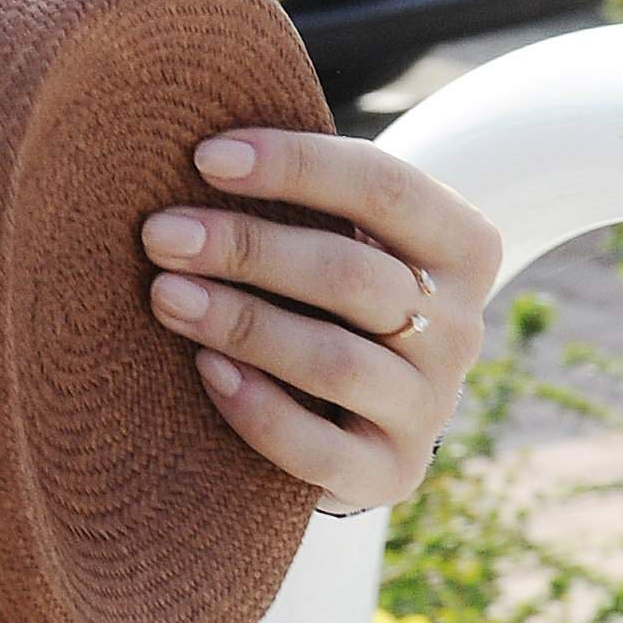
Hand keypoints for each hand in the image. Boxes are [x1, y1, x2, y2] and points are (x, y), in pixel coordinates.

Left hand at [138, 124, 500, 512]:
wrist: (362, 402)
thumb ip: (304, 192)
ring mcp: (430, 405)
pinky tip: (205, 370)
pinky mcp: (392, 473)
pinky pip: (321, 451)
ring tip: (165, 295)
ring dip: (242, 324)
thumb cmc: (328, 282)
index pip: (385, 188)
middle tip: (160, 233)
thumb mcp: (344, 231)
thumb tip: (200, 148)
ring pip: (334, 361)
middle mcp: (459, 328)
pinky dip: (258, 410)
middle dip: (246, 249)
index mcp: (462, 246)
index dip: (295, 165)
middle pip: (350, 276)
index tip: (204, 156)